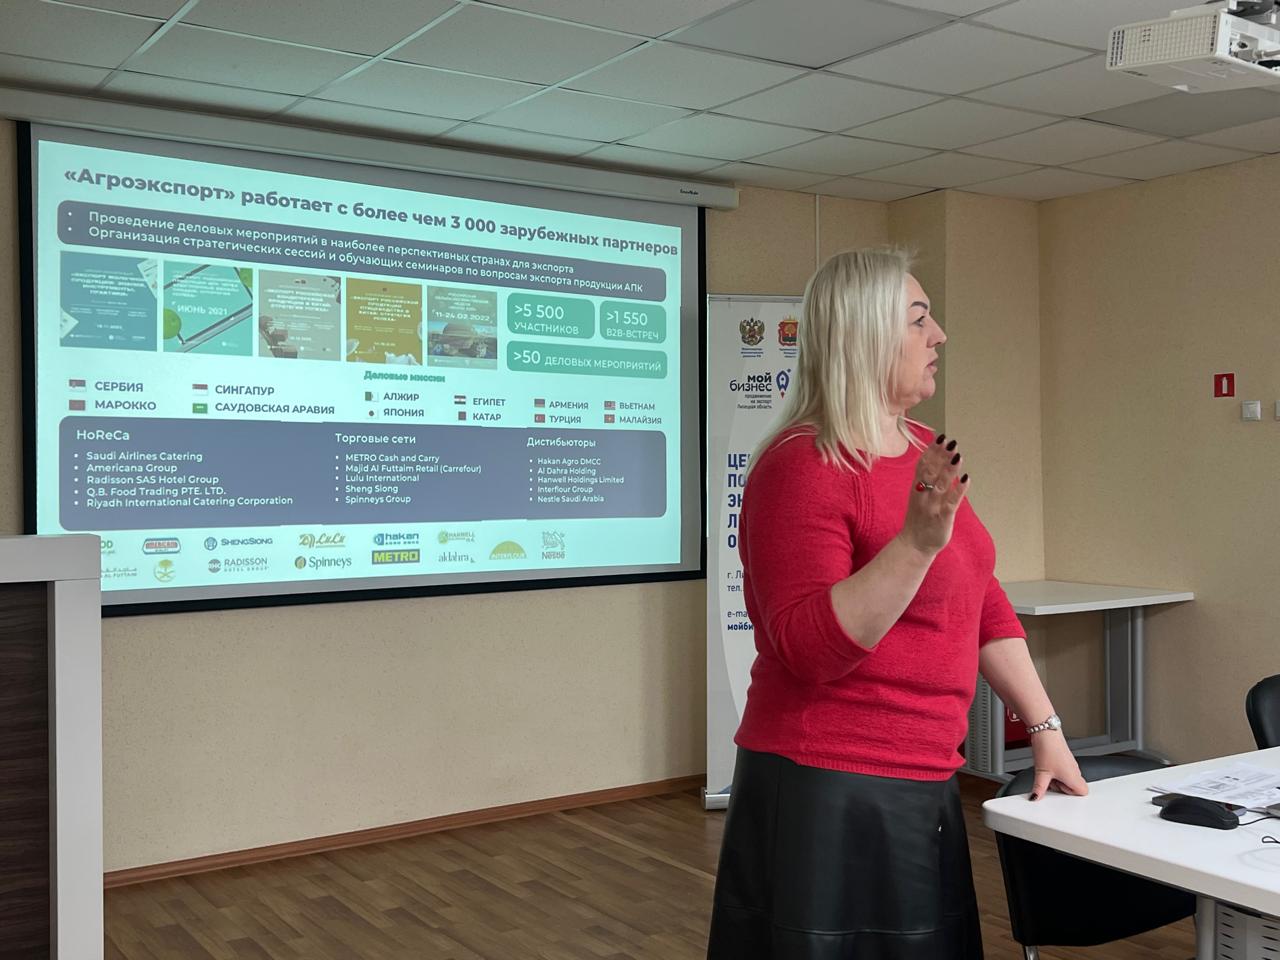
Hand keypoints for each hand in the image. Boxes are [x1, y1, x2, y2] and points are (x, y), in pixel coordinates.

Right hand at [899, 434, 969, 555]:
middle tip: (949, 441)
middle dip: (940, 456)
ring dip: (949, 470)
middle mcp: (923, 495)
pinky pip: (951, 503)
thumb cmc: (919, 518)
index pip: (923, 466)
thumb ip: (927, 478)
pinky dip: (958, 491)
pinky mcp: (942, 519)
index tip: (940, 437)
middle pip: (931, 472)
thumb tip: (937, 458)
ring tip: (958, 455)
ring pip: (940, 486)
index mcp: (917, 488)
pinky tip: (967, 479)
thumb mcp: (919, 496)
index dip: (931, 451)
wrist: (914, 545)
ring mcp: (932, 507)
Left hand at [1028, 732, 1088, 800]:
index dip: (1071, 794)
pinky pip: (1063, 770)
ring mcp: (1071, 763)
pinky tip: (1047, 766)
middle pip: (1074, 787)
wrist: (1045, 731)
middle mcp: (1075, 770)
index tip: (1059, 789)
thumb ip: (1039, 789)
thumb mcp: (1041, 773)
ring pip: (1068, 778)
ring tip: (1047, 771)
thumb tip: (1036, 797)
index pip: (1083, 792)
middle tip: (1050, 780)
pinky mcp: (1065, 758)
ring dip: (1058, 779)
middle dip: (1061, 787)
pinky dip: (1056, 771)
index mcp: (1074, 777)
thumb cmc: (1047, 749)